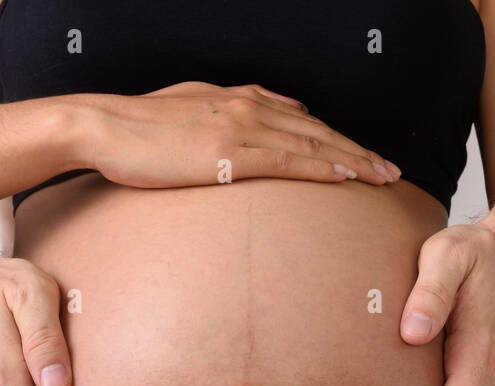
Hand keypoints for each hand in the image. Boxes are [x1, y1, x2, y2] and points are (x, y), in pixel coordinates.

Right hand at [81, 82, 400, 188]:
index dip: (338, 139)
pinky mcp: (229, 153)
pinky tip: (347, 177)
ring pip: (312, 144)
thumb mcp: (190, 107)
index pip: (302, 121)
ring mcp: (241, 128)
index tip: (365, 155)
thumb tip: (274, 109)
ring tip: (383, 178)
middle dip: (360, 151)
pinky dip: (322, 167)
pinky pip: (288, 161)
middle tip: (392, 172)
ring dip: (353, 161)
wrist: (103, 127)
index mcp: (239, 99)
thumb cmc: (137, 129)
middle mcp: (248, 107)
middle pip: (318, 131)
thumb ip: (233, 108)